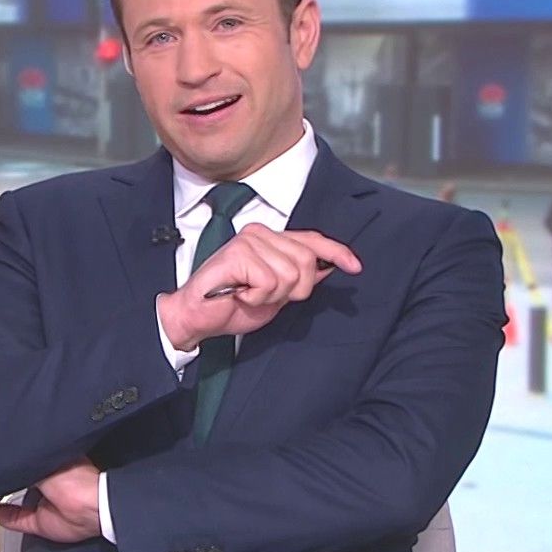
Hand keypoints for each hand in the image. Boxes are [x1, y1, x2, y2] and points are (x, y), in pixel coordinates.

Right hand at [0, 458, 101, 542]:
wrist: (92, 506)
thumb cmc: (75, 478)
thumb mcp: (42, 462)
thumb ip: (20, 464)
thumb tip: (0, 461)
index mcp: (49, 463)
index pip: (22, 462)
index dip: (6, 463)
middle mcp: (44, 484)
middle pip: (14, 482)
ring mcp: (41, 504)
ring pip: (11, 503)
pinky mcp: (39, 522)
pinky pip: (14, 520)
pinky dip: (0, 516)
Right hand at [159, 225, 360, 349]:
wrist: (196, 318)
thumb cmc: (231, 306)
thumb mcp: (276, 294)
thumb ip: (299, 278)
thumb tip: (330, 267)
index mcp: (270, 239)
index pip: (312, 240)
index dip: (337, 253)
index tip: (355, 267)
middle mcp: (260, 233)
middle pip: (307, 262)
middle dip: (295, 289)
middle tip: (266, 297)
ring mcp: (248, 241)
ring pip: (291, 274)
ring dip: (273, 296)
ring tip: (250, 295)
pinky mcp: (238, 254)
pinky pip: (270, 281)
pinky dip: (258, 297)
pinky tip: (241, 295)